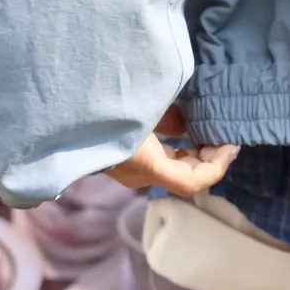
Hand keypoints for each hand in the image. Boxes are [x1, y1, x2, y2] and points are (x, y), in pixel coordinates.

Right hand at [105, 105, 238, 195]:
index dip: (217, 167)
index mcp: (145, 164)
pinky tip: (184, 123)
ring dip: (195, 150)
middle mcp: (139, 172)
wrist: (58, 116)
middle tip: (225, 135)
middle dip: (210, 158)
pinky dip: (177, 143)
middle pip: (187, 176)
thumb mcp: (140, 107)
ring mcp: (130, 168)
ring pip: (174, 166)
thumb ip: (167, 113)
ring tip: (209, 128)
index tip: (231, 145)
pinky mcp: (124, 157)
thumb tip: (187, 117)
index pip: (192, 182)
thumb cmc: (101, 111)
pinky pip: (160, 156)